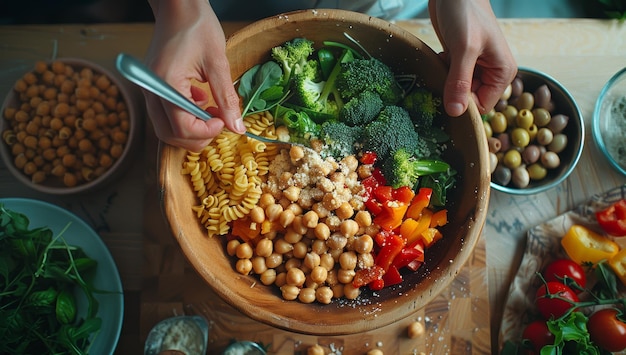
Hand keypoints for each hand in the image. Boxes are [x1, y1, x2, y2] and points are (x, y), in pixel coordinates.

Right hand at [144, 0, 245, 151]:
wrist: (178, 7)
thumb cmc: (197, 26)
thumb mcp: (218, 61)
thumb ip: (227, 97)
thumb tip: (237, 127)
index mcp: (166, 82)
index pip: (181, 126)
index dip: (206, 131)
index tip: (224, 122)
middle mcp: (151, 90)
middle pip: (169, 134)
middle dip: (198, 136)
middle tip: (220, 122)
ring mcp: (149, 90)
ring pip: (165, 129)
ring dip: (191, 128)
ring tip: (212, 111)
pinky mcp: (153, 88)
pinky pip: (165, 115)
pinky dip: (184, 117)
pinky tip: (201, 100)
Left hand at [428, 0, 516, 116]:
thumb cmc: (466, 13)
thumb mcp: (464, 48)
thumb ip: (460, 81)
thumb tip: (456, 112)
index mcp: (502, 72)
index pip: (482, 105)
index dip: (465, 105)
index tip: (447, 96)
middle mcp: (491, 72)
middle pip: (469, 100)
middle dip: (452, 93)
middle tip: (440, 78)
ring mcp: (475, 67)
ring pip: (457, 90)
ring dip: (445, 83)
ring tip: (442, 65)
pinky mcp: (460, 61)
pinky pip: (449, 79)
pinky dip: (441, 73)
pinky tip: (440, 59)